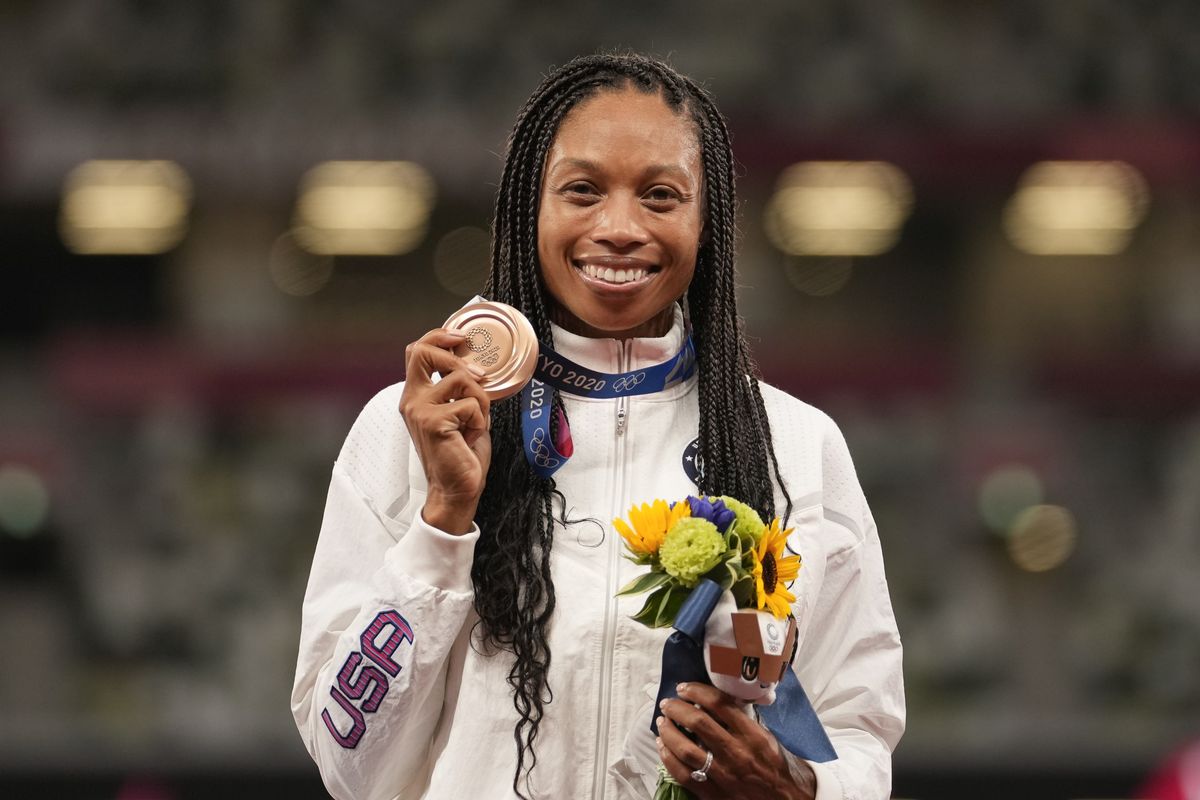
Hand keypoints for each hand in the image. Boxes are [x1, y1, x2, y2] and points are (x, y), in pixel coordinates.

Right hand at [398, 329, 491, 533]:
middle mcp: (412, 399)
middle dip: (457, 358)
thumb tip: (476, 365)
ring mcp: (420, 410)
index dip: (439, 336)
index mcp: (416, 395)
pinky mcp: (434, 422)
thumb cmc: (461, 453)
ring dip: (480, 399)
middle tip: (479, 377)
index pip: (417, 350)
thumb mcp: (461, 412)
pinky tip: (470, 437)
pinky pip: (471, 404)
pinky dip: (480, 420)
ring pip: (461, 378)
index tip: (461, 337)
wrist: (457, 489)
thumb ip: (460, 388)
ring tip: (475, 423)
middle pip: (424, 351)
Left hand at [656, 682, 815, 799]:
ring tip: (663, 722)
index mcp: (752, 735)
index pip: (719, 704)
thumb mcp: (767, 737)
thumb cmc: (777, 767)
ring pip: (685, 748)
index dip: (697, 692)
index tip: (684, 688)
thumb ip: (744, 721)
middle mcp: (736, 753)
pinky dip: (669, 758)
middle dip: (677, 709)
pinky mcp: (714, 794)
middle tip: (668, 704)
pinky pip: (683, 774)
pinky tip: (664, 748)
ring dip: (669, 732)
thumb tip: (715, 704)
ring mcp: (723, 775)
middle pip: (697, 722)